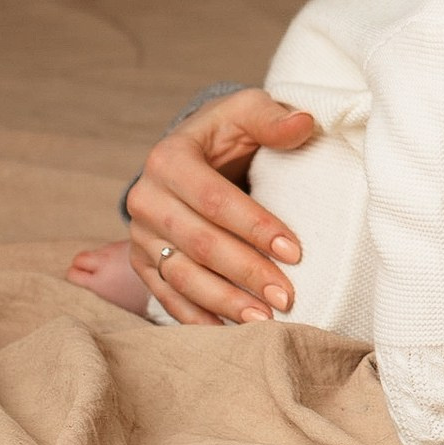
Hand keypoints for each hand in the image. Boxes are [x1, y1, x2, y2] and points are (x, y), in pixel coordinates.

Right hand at [122, 87, 315, 324]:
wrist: (194, 150)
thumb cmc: (228, 131)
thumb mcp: (247, 110)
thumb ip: (271, 117)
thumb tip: (303, 123)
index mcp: (168, 158)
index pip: (214, 200)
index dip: (255, 226)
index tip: (295, 251)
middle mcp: (146, 198)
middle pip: (199, 244)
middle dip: (245, 273)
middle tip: (286, 297)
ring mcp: (140, 235)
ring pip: (181, 275)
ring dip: (223, 302)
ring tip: (265, 323)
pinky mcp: (143, 261)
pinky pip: (167, 294)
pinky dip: (196, 316)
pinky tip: (227, 334)